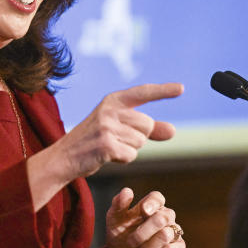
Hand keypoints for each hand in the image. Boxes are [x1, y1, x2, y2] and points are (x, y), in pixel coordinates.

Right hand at [58, 83, 183, 179]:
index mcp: (113, 100)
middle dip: (138, 137)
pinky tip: (107, 156)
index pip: (143, 92)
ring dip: (129, 149)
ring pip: (140, 142)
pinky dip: (123, 159)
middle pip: (147, 125)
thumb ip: (147, 129)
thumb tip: (173, 130)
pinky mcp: (106, 145)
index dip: (163, 91)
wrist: (64, 157)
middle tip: (115, 139)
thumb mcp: (118, 129)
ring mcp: (107, 126)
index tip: (182, 88)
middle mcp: (110, 109)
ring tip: (108, 147)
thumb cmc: (93, 141)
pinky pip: (131, 155)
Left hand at [105, 188, 184, 247]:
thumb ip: (118, 204)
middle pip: (164, 217)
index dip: (152, 203)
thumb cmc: (119, 236)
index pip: (157, 198)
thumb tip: (127, 190)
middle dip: (145, 231)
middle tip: (130, 242)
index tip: (144, 211)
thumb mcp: (114, 220)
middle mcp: (164, 217)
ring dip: (148, 246)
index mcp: (149, 207)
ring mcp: (173, 233)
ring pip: (166, 234)